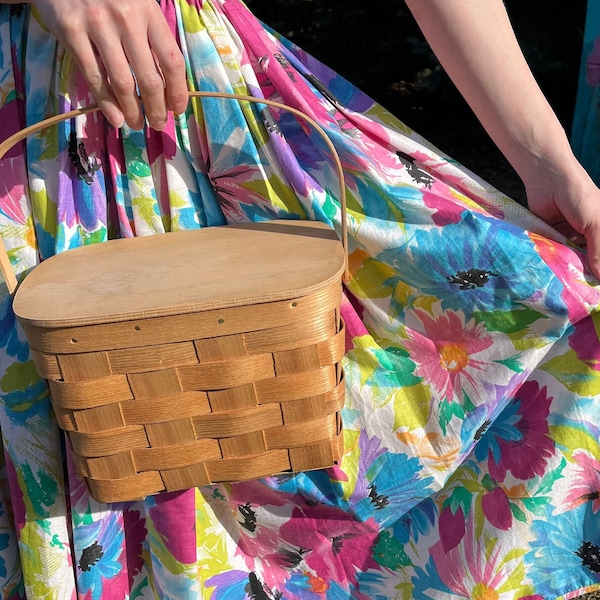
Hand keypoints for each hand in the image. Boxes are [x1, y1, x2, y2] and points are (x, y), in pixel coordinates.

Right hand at [32, 0, 188, 129]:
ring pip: (122, 82)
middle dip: (156, 108)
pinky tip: (116, 119)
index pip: (172, 61)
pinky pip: (94, 77)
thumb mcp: (137, 6)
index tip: (177, 109)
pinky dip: (107, 104)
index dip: (177, 91)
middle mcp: (126, 18)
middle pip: (149, 78)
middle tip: (158, 124)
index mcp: (148, 12)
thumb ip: (150, 38)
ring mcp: (97, 25)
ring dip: (132, 111)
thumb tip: (167, 84)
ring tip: (137, 124)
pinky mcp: (71, 32)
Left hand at [524, 157, 599, 280]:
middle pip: (585, 257)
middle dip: (582, 270)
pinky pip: (550, 250)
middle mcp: (585, 233)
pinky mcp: (548, 234)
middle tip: (578, 290)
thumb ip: (599, 251)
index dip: (598, 267)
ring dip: (564, 266)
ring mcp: (566, 234)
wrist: (550, 181)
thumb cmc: (581, 198)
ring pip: (567, 256)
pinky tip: (549, 271)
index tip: (594, 284)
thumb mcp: (595, 224)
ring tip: (563, 285)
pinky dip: (550, 257)